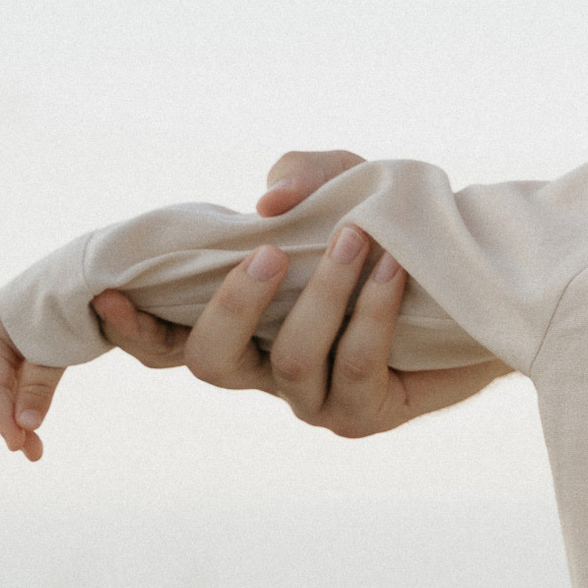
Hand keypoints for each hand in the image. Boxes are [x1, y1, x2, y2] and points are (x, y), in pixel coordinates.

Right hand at [0, 298, 62, 460]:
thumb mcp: (57, 348)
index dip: (2, 416)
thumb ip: (39, 384)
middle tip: (31, 453)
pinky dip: (27, 406)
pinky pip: (18, 384)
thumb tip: (26, 427)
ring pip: (7, 390)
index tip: (17, 444)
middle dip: (11, 423)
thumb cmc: (73, 305)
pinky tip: (34, 432)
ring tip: (35, 452)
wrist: (91, 276)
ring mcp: (3, 344)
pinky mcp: (21, 350)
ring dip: (19, 420)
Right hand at [92, 149, 511, 437]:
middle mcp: (263, 370)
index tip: (108, 293)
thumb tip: (269, 203)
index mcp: (239, 325)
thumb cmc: (394, 231)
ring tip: (356, 240)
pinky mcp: (363, 412)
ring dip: (322, 295)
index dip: (131, 327)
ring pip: (290, 360)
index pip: (165, 339)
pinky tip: (392, 271)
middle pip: (209, 361)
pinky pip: (355, 365)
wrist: (479, 280)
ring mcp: (312, 399)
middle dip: (232, 305)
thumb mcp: (347, 184)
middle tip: (271, 252)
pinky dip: (370, 313)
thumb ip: (302, 175)